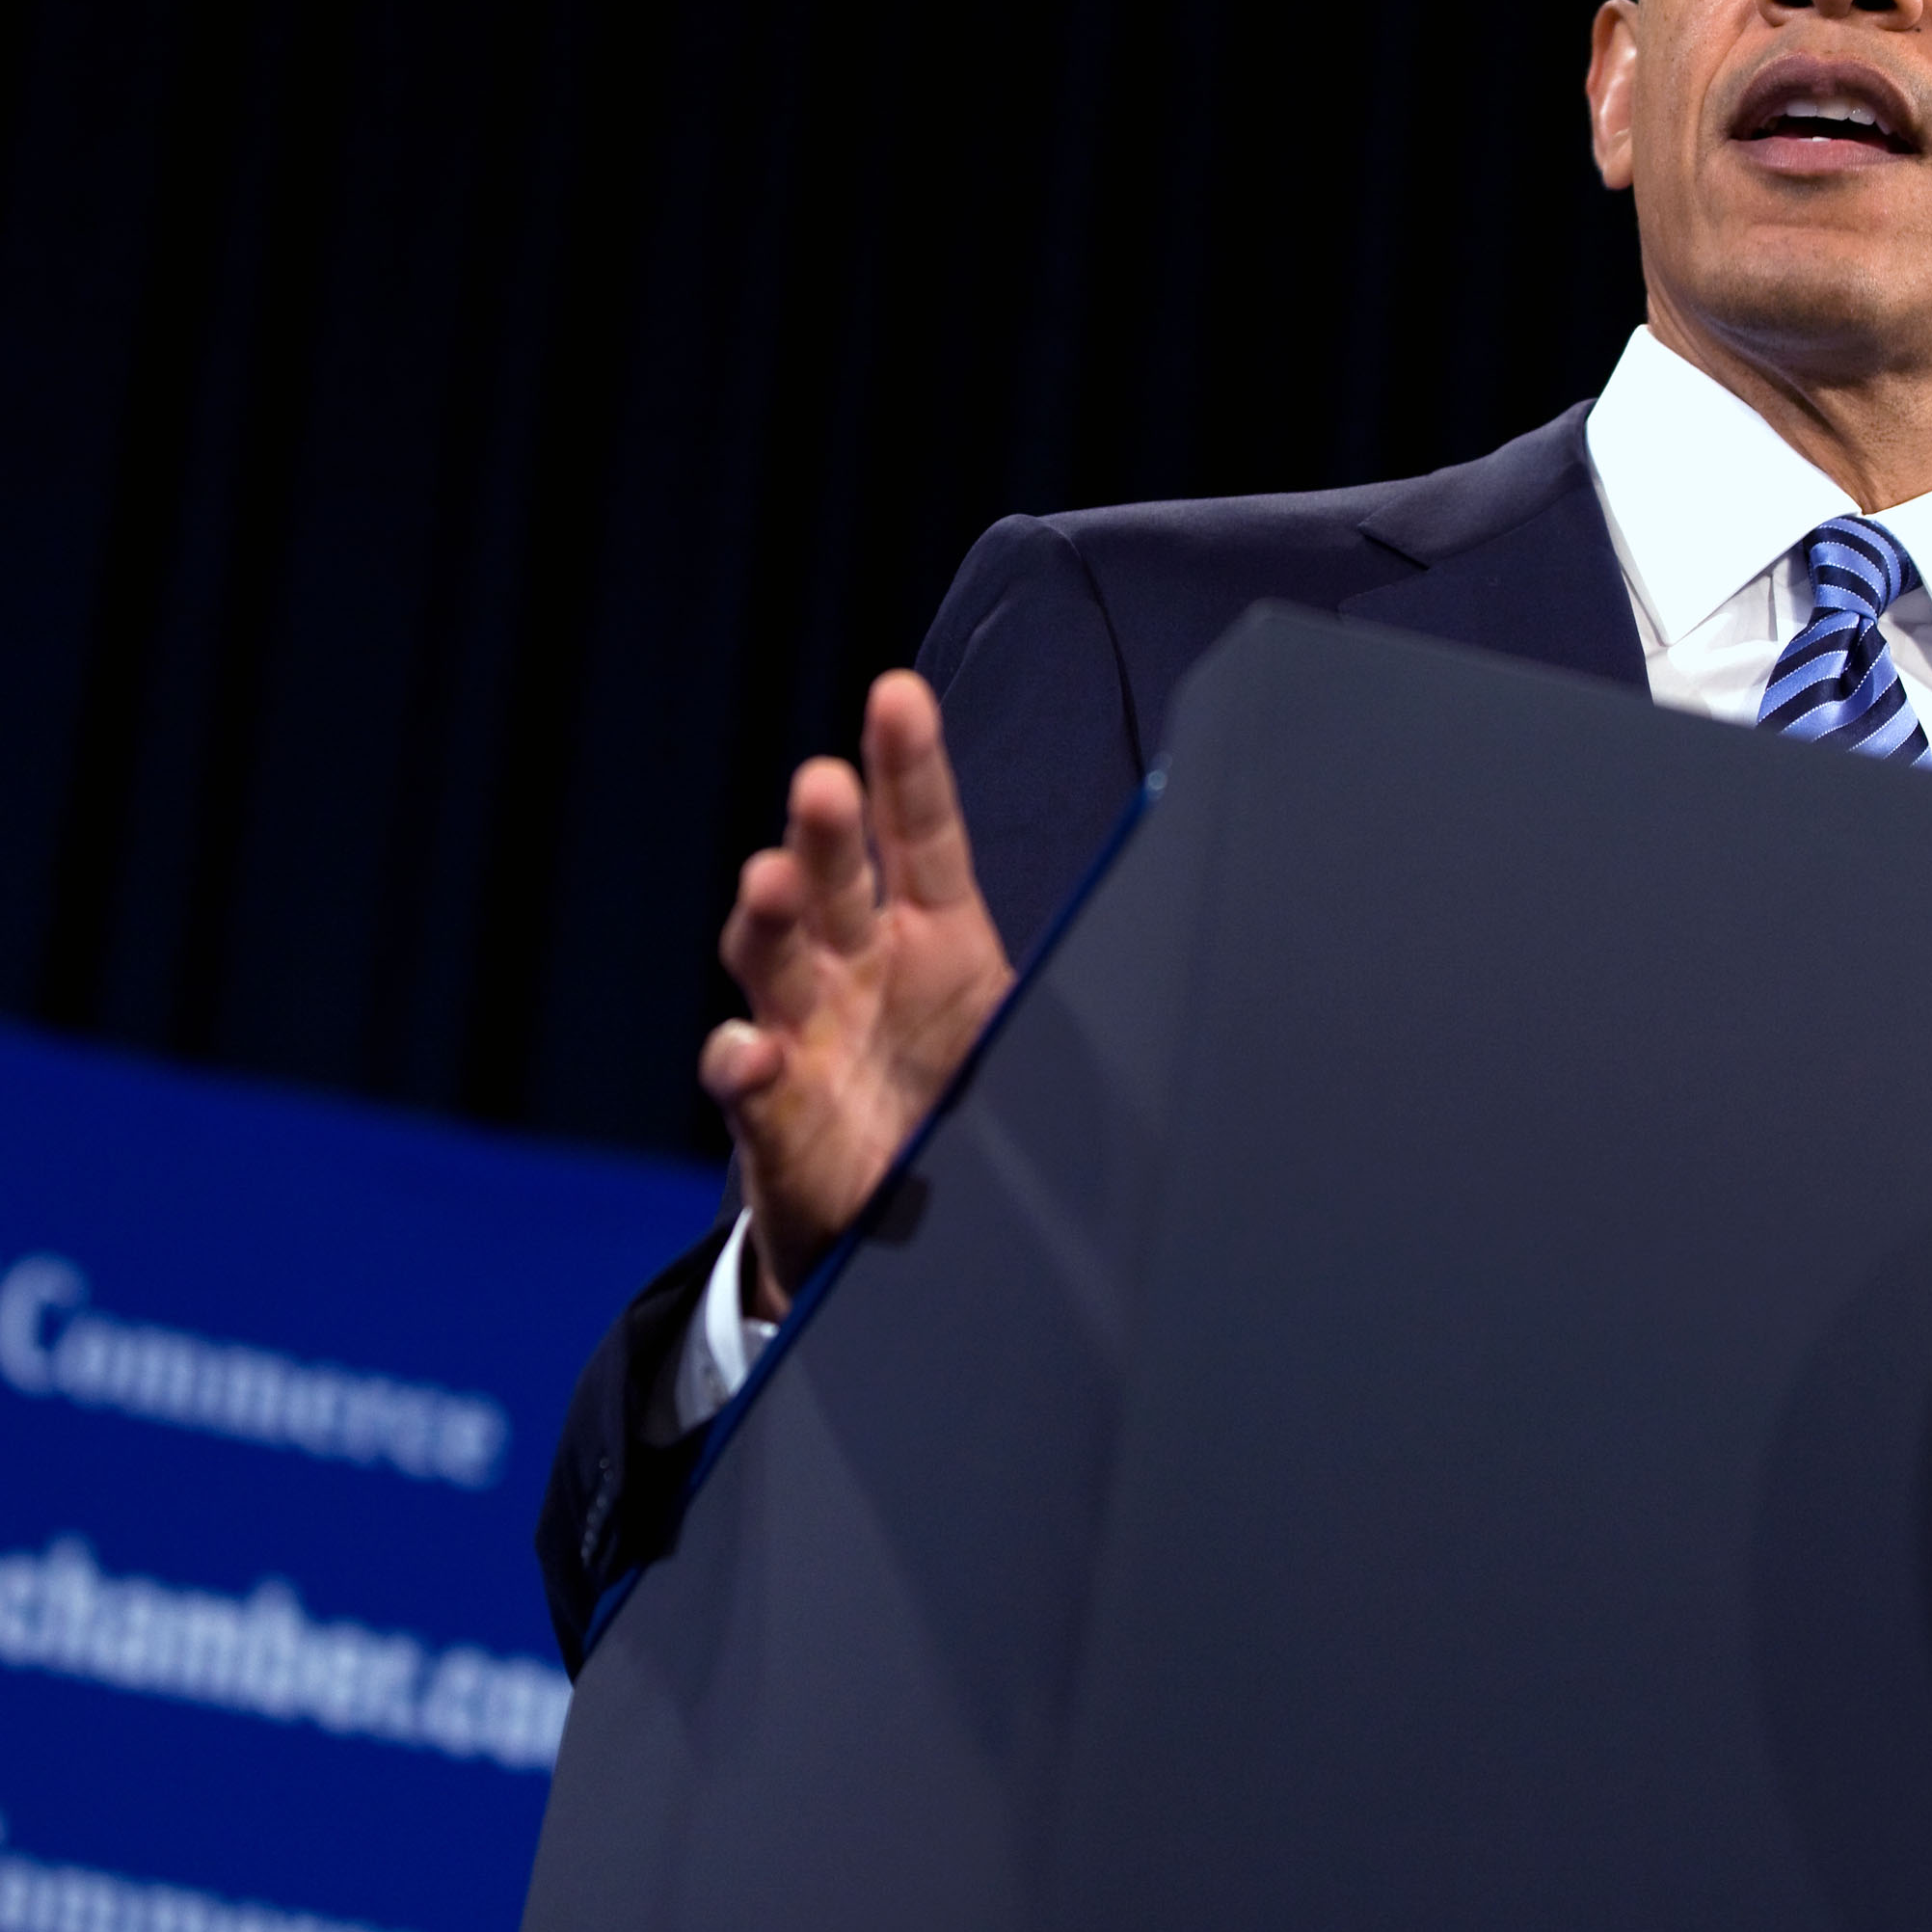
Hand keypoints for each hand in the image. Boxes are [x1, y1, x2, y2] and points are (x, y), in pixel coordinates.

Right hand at [700, 671, 1013, 1317]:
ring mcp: (807, 1037)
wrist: (898, 1237)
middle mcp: (857, 970)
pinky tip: (753, 1053)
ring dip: (769, 920)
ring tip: (771, 881)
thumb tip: (1187, 937)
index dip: (910, 766)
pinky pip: (747, 1087)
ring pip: (774, 961)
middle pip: (834, 882)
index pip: (920, 836)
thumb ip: (1068, 989)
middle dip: (826, 830)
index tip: (898, 694)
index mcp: (933, 938)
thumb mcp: (1022, 1039)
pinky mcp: (772, 1121)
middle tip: (824, 783)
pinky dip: (744, 1068)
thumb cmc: (960, 1113)